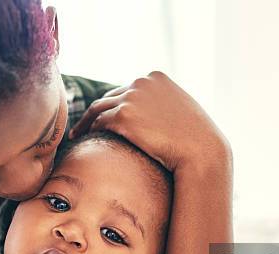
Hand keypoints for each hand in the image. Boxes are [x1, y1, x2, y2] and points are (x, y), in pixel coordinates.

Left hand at [69, 71, 229, 171]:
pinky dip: (89, 129)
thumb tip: (152, 116)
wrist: (201, 151)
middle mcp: (141, 82)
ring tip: (78, 133)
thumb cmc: (196, 138)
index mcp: (156, 77)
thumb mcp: (183, 111)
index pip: (128, 89)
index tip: (107, 116)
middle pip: (110, 96)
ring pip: (98, 107)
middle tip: (87, 125)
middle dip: (100, 111)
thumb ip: (165, 105)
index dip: (117, 104)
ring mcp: (131, 97)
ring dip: (86, 121)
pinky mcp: (123, 116)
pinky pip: (98, 121)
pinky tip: (85, 139)